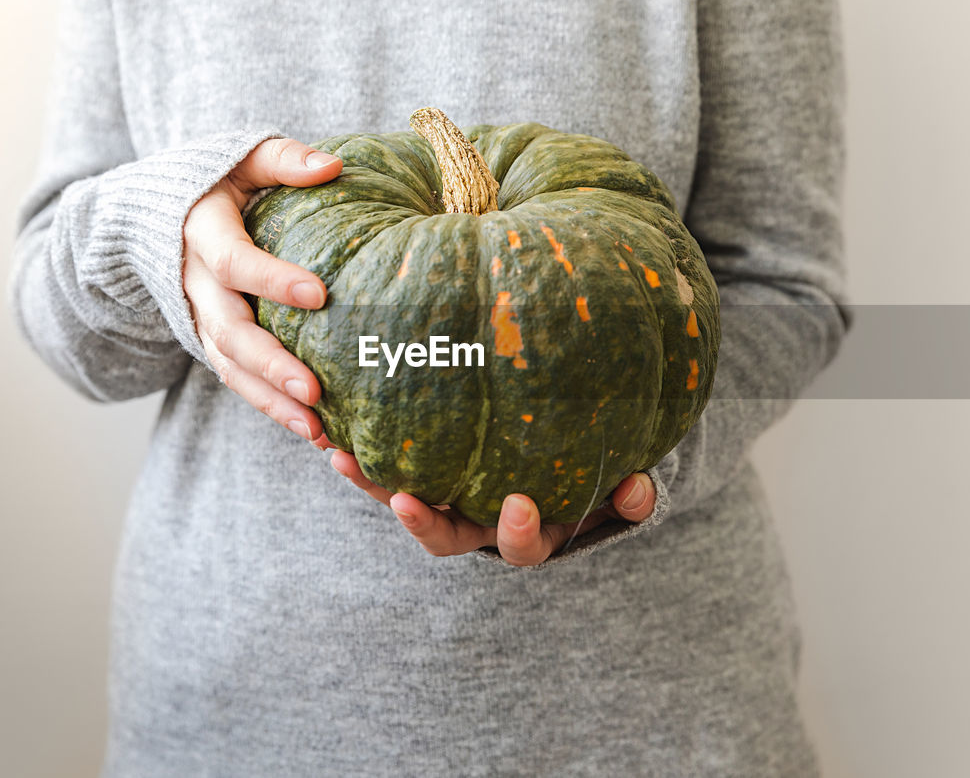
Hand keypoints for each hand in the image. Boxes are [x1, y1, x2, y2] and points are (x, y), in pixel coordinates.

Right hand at [183, 138, 342, 443]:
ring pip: (230, 366)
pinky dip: (270, 407)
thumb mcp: (240, 158)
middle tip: (315, 391)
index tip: (319, 295)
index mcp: (200, 232)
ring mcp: (198, 317)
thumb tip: (333, 167)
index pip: (234, 261)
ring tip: (316, 429)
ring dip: (271, 401)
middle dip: (271, 363)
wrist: (149, 216)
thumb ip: (282, 160)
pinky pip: (237, 379)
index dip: (272, 279)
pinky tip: (311, 432)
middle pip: (229, 330)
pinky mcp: (209, 341)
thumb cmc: (214, 180)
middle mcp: (194, 282)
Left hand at [331, 451, 656, 565]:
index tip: (520, 505)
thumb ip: (631, 495)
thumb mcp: (619, 488)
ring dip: (373, 485)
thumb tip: (638, 488)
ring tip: (341, 459)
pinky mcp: (425, 469)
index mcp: (530, 529)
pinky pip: (389, 465)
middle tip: (405, 502)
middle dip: (425, 521)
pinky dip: (362, 451)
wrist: (565, 456)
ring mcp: (450, 497)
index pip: (521, 545)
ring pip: (407, 500)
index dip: (518, 531)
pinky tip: (331, 424)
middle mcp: (481, 521)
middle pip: (447, 536)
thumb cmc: (594, 471)